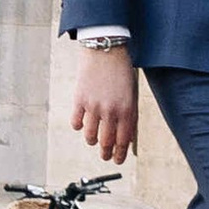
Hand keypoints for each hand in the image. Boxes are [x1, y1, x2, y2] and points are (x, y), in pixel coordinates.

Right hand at [70, 43, 138, 163]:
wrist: (105, 48)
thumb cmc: (121, 69)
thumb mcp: (132, 93)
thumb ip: (130, 116)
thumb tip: (126, 137)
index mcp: (126, 110)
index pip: (122, 141)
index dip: (120, 154)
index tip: (117, 160)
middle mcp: (110, 111)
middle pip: (106, 142)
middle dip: (106, 153)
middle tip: (105, 156)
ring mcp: (93, 106)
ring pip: (90, 136)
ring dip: (92, 141)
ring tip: (93, 140)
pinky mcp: (79, 99)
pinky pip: (76, 123)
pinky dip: (78, 127)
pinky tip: (82, 124)